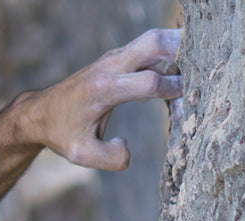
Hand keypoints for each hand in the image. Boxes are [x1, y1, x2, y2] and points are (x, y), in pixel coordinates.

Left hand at [18, 28, 182, 171]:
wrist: (41, 112)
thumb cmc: (62, 134)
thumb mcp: (81, 155)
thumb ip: (109, 158)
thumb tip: (129, 149)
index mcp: (102, 90)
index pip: (147, 82)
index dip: (171, 89)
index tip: (185, 97)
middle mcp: (109, 67)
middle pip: (153, 43)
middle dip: (181, 50)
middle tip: (202, 65)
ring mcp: (113, 59)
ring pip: (152, 38)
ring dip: (176, 46)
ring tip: (196, 62)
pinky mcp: (116, 58)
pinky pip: (146, 47)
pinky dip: (166, 52)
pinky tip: (179, 66)